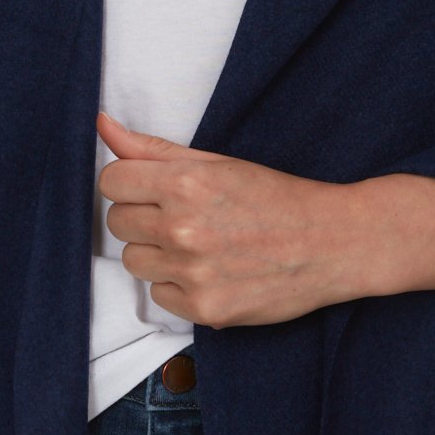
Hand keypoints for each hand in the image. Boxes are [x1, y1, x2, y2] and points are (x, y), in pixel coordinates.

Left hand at [95, 110, 434, 327]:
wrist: (333, 244)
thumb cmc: (277, 199)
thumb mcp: (218, 163)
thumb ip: (152, 148)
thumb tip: (102, 125)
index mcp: (186, 183)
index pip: (111, 182)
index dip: (128, 184)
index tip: (151, 189)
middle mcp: (183, 228)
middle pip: (117, 222)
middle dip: (142, 218)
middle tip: (182, 217)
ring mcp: (192, 272)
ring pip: (134, 261)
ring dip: (157, 254)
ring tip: (198, 246)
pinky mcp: (203, 308)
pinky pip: (159, 296)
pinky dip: (179, 286)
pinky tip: (211, 272)